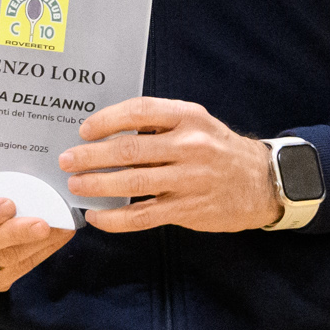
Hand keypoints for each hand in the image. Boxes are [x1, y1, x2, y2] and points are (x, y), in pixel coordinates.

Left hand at [59, 97, 282, 233]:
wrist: (262, 182)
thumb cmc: (219, 150)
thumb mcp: (197, 124)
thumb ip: (160, 124)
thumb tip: (109, 131)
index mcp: (189, 118)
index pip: (140, 111)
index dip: (107, 120)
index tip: (85, 130)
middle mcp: (190, 146)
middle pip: (129, 150)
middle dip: (90, 156)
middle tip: (67, 161)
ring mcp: (189, 180)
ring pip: (131, 183)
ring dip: (96, 185)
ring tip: (75, 185)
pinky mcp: (188, 210)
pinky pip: (142, 216)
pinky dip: (114, 218)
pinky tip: (97, 216)